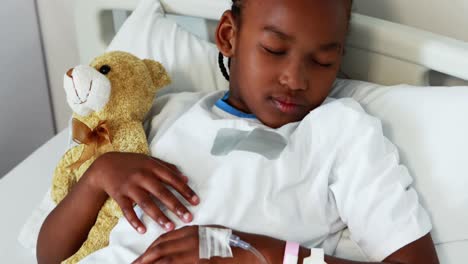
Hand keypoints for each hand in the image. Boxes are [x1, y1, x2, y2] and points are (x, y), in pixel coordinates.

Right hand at [84, 152, 199, 233]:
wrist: (105, 166)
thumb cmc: (132, 164)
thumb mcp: (150, 161)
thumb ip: (168, 168)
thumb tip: (186, 178)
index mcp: (152, 167)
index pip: (172, 180)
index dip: (185, 191)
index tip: (196, 202)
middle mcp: (142, 176)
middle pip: (162, 193)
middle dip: (176, 206)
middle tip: (188, 218)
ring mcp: (130, 186)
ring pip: (146, 203)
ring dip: (159, 216)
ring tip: (170, 227)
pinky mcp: (119, 196)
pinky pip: (127, 210)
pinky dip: (134, 221)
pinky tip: (143, 230)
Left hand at [132, 226, 289, 263]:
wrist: (250, 250)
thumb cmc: (233, 244)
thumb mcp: (211, 236)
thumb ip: (194, 241)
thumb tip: (180, 250)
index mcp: (193, 231)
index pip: (165, 238)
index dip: (151, 248)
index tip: (142, 256)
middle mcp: (190, 238)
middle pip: (161, 247)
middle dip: (144, 257)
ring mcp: (194, 251)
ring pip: (164, 257)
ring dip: (149, 263)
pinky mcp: (198, 261)